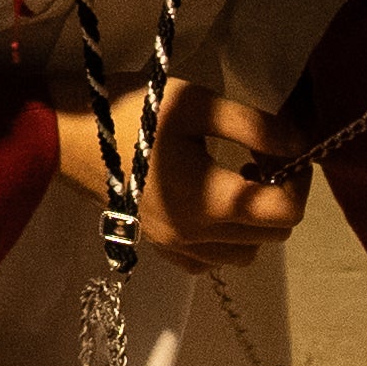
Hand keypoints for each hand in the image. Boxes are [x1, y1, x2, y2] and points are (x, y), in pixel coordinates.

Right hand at [55, 77, 314, 271]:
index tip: (281, 147)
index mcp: (210, 201)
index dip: (298, 178)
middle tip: (261, 156)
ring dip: (256, 221)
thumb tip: (299, 144)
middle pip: (274, 235)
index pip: (286, 211)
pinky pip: (214, 261)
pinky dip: (227, 240)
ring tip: (236, 181)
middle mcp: (197, 237)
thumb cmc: (132, 113)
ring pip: (248, 254)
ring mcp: (178, 249)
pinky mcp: (162, 250)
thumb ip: (254, 126)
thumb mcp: (198, 104)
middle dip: (280, 195)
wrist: (67, 137)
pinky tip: (212, 205)